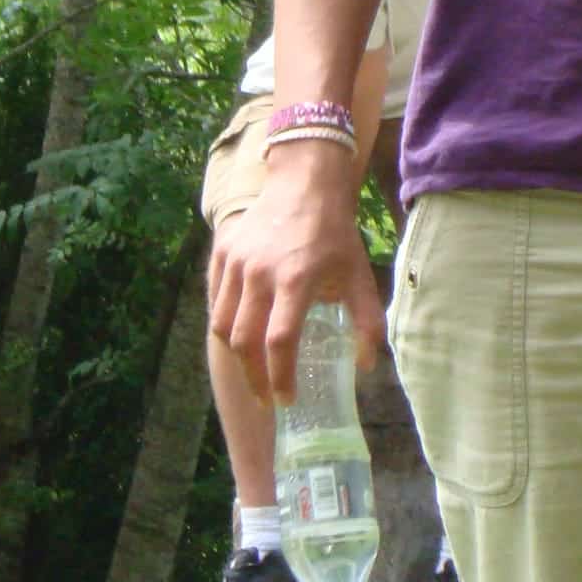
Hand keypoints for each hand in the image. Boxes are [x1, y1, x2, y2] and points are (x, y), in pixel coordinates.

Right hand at [208, 151, 385, 402]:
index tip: (287, 400)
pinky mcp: (222, 251)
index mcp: (295, 279)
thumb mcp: (358, 274)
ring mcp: (235, 260)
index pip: (279, 341)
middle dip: (255, 377)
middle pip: (244, 340)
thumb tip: (366, 366)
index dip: (280, 377)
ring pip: (222, 323)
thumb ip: (366, 321)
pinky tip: (240, 337)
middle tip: (268, 396)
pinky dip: (224, 324)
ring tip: (254, 372)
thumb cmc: (334, 231)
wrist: (305, 181)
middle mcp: (259, 272)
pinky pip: (215, 299)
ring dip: (236, 355)